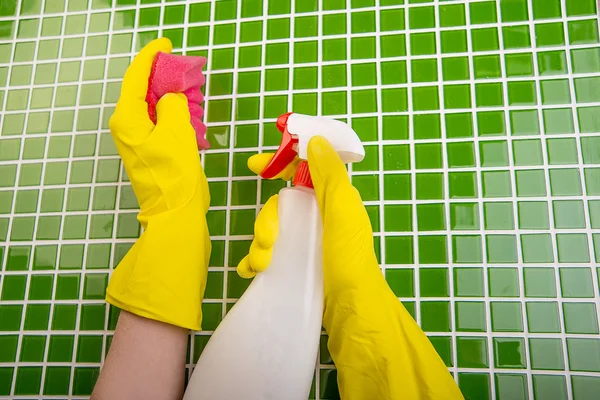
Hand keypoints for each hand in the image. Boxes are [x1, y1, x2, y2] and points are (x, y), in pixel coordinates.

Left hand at [106, 38, 210, 330]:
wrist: (176, 214)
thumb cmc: (174, 174)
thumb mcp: (176, 132)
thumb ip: (172, 105)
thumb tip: (171, 99)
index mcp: (128, 120)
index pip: (135, 79)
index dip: (150, 58)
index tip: (165, 44)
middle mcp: (128, 127)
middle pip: (143, 91)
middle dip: (164, 77)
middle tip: (186, 69)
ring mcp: (139, 141)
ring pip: (155, 108)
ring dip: (173, 96)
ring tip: (193, 89)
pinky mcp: (153, 151)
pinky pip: (162, 123)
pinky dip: (176, 114)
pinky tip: (192, 114)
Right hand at [238, 136, 383, 301]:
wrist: (349, 306)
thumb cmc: (349, 257)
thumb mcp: (342, 211)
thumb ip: (329, 175)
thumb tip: (315, 140)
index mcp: (330, 200)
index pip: (302, 172)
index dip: (279, 164)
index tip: (255, 165)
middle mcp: (317, 218)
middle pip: (279, 206)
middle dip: (266, 220)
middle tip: (268, 240)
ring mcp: (305, 242)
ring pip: (271, 231)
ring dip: (260, 244)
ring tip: (263, 264)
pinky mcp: (296, 265)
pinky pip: (268, 256)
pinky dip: (255, 261)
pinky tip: (251, 272)